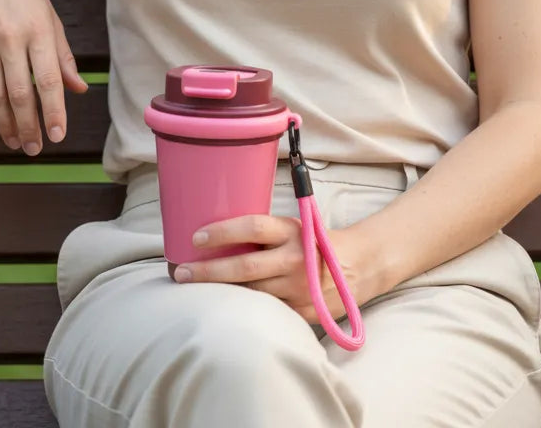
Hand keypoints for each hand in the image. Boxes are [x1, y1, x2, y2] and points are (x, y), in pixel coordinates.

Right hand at [0, 0, 87, 153]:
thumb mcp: (50, 16)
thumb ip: (62, 56)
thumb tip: (78, 89)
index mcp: (39, 30)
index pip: (48, 79)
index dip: (53, 111)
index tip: (57, 136)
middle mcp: (11, 38)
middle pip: (19, 93)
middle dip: (28, 126)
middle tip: (34, 148)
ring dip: (4, 124)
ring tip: (14, 142)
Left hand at [172, 213, 367, 325]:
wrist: (359, 265)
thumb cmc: (317, 242)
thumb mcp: (295, 227)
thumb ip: (266, 234)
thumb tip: (221, 236)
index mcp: (291, 232)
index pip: (252, 228)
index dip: (223, 232)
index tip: (196, 237)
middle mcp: (294, 259)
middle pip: (244, 266)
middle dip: (208, 271)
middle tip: (181, 274)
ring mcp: (298, 289)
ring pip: (251, 294)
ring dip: (222, 295)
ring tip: (193, 293)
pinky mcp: (302, 312)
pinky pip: (267, 313)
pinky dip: (246, 311)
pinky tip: (226, 312)